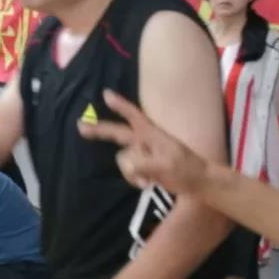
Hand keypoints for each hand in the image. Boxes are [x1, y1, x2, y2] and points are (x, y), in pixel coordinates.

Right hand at [77, 90, 208, 193]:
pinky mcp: (144, 166)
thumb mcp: (167, 167)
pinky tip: (147, 184)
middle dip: (99, 131)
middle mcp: (144, 141)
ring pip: (123, 160)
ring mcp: (143, 154)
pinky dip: (134, 178)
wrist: (198, 183)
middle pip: (117, 133)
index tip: (105, 94)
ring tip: (148, 182)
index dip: (120, 106)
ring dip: (131, 173)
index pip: (133, 116)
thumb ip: (145, 165)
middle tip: (80, 126)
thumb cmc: (186, 170)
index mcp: (151, 135)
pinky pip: (129, 170)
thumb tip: (127, 164)